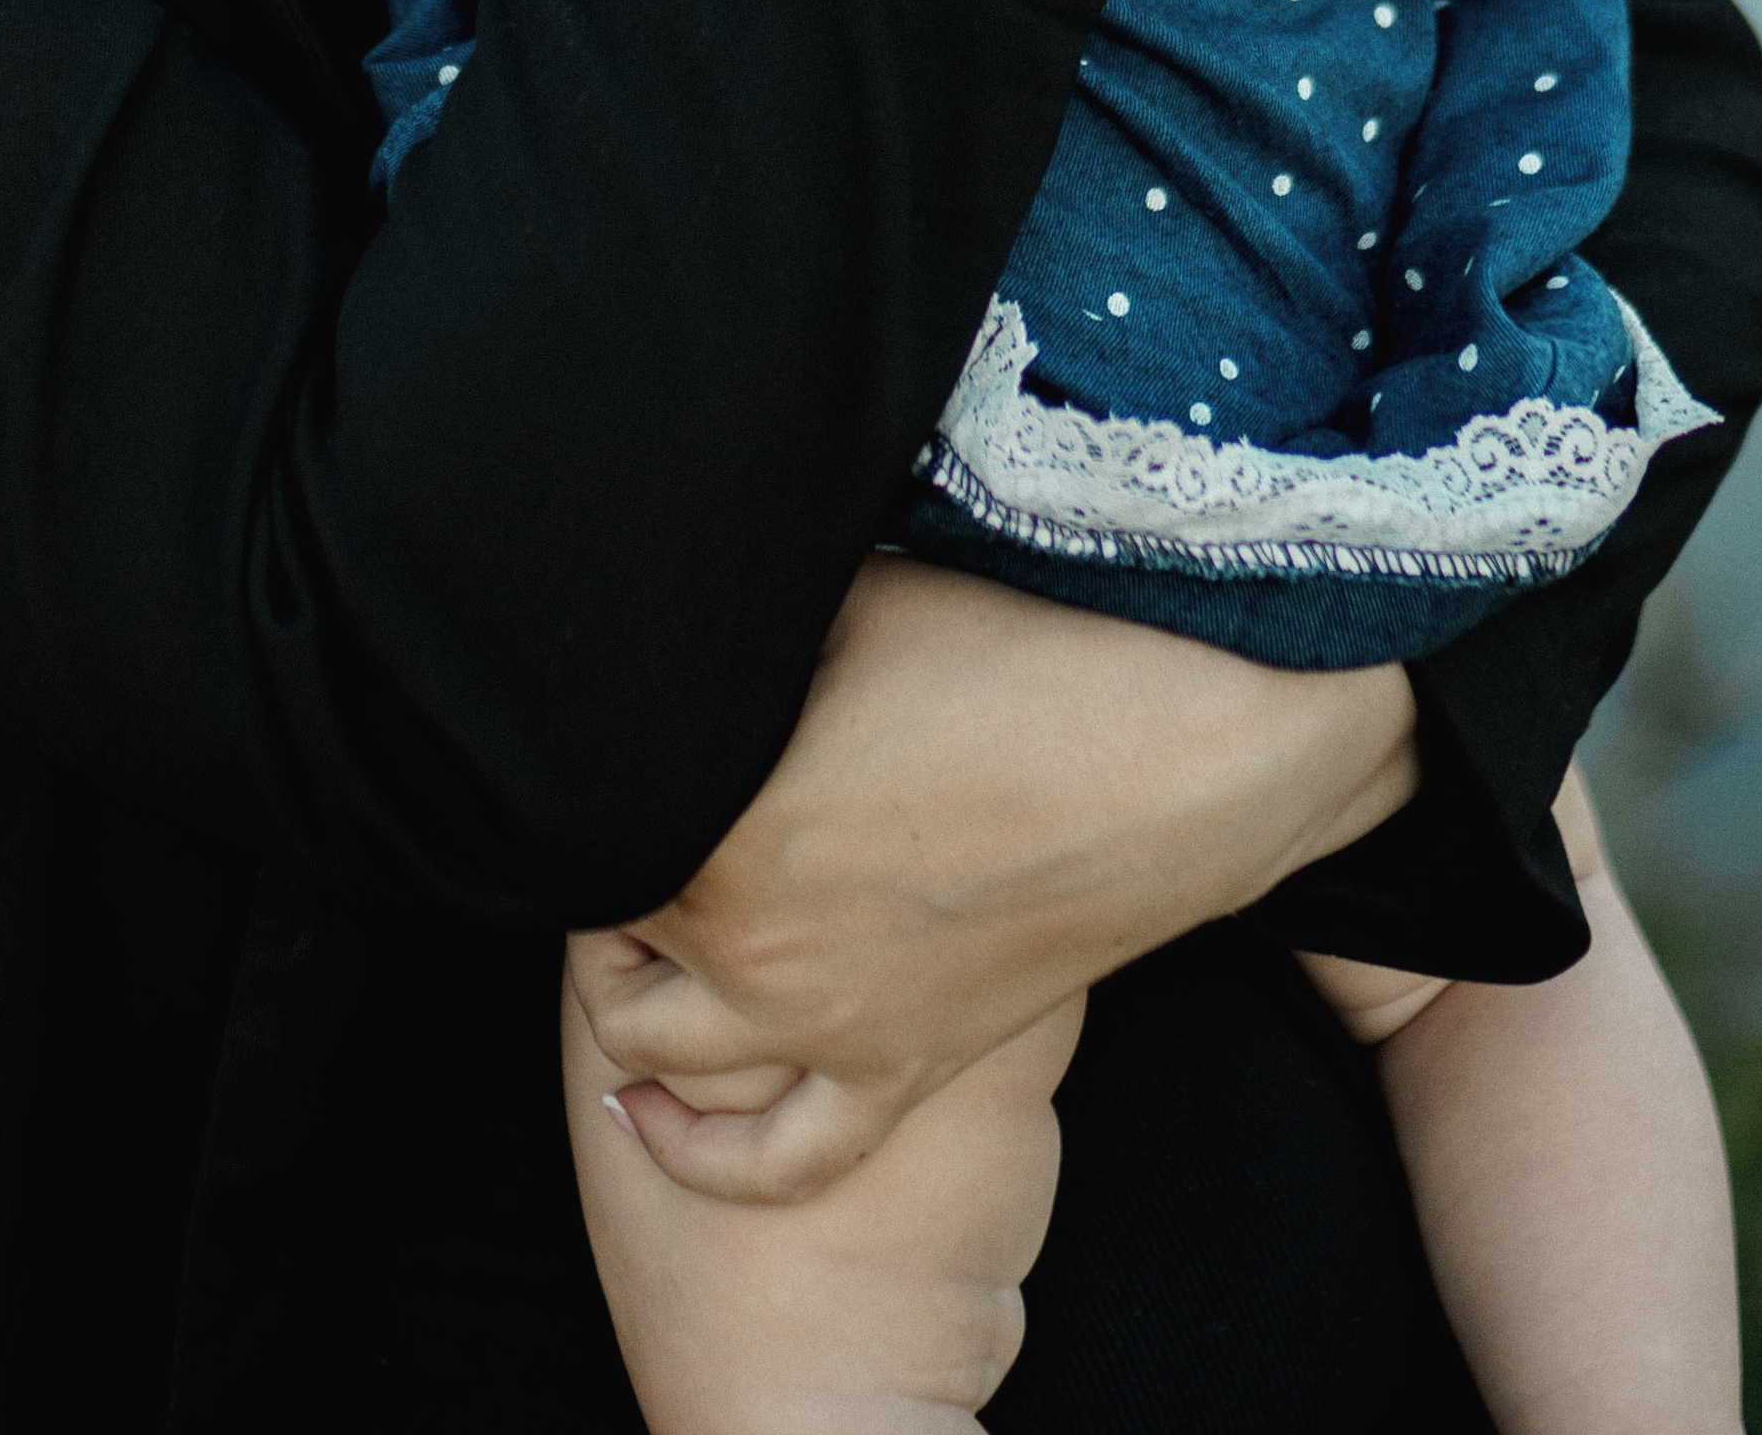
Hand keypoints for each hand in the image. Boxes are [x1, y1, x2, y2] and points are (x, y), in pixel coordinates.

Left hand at [571, 554, 1417, 1203]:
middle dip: (596, 893)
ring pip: (666, 1057)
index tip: (602, 751)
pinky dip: (700, 1152)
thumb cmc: (1015, 648)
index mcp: (717, 835)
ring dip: (626, 1009)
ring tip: (626, 947)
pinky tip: (652, 1113)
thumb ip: (741, 635)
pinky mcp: (906, 1069)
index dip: (584, 791)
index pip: (590, 836)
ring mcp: (831, 1028)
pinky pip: (781, 1158)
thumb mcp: (843, 603)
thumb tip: (680, 609)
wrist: (1176, 746)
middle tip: (618, 825)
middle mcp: (752, 954)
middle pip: (611, 952)